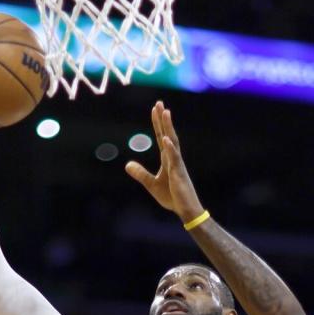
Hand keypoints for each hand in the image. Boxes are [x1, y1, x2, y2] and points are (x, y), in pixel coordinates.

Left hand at [125, 102, 204, 222]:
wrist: (185, 210)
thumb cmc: (172, 197)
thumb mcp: (151, 184)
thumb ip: (140, 173)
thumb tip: (127, 164)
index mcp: (167, 159)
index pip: (161, 137)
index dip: (157, 123)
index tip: (155, 109)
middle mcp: (173, 158)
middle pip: (167, 134)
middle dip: (163, 119)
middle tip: (159, 103)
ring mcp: (177, 165)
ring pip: (172, 142)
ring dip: (168, 127)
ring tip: (165, 113)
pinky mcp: (179, 174)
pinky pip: (174, 158)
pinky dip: (170, 148)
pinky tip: (166, 138)